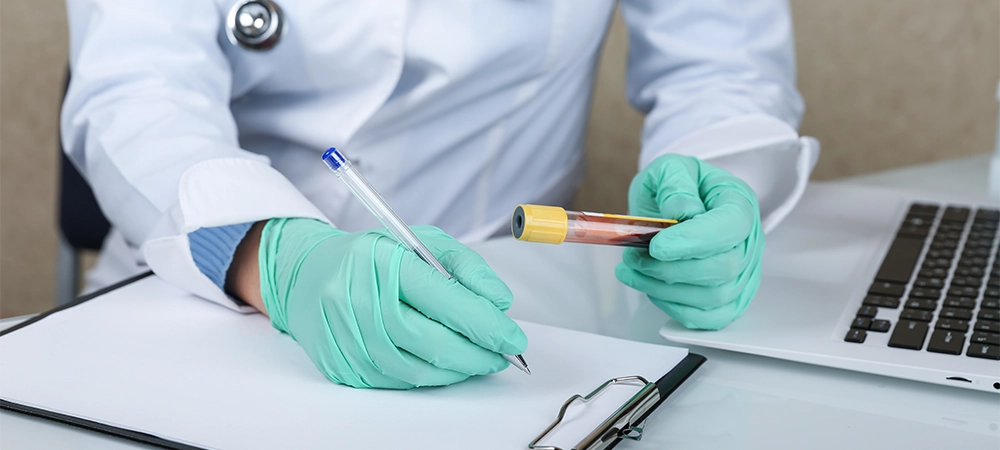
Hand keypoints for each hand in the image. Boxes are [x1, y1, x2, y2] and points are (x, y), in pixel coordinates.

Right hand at [255, 218, 525, 388]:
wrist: (306, 276)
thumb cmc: (371, 257)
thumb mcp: (420, 242)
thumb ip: (464, 267)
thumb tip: (499, 302)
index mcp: (379, 261)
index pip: (442, 298)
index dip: (484, 323)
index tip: (512, 336)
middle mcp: (357, 299)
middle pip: (430, 340)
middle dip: (477, 353)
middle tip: (504, 354)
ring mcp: (345, 336)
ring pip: (415, 368)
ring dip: (458, 370)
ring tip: (481, 360)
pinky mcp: (341, 364)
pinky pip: (397, 381)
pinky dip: (430, 378)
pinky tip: (447, 367)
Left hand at [615, 154, 764, 329]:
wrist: (682, 201)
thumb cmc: (680, 187)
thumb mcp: (671, 168)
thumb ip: (675, 184)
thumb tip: (680, 211)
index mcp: (739, 204)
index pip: (730, 227)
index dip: (693, 241)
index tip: (658, 245)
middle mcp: (748, 242)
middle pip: (723, 269)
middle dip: (671, 268)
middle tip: (636, 257)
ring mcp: (742, 273)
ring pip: (713, 297)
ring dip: (665, 288)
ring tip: (635, 270)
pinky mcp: (729, 298)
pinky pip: (709, 317)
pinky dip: (675, 307)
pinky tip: (652, 288)